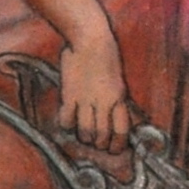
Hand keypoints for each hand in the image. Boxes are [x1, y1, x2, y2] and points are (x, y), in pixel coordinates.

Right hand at [58, 24, 131, 148]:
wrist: (90, 38)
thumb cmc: (105, 54)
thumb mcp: (117, 79)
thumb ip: (114, 98)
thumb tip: (111, 117)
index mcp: (120, 97)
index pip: (122, 130)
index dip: (118, 145)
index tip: (114, 150)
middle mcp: (105, 102)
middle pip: (102, 135)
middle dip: (98, 144)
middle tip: (95, 143)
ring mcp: (87, 99)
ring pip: (85, 132)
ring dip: (83, 137)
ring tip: (82, 134)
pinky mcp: (70, 95)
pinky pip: (67, 120)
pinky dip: (66, 125)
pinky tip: (67, 121)